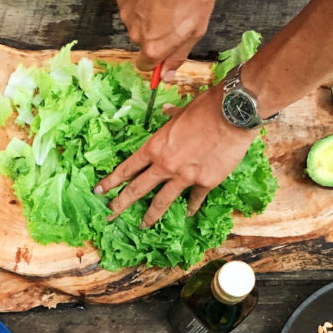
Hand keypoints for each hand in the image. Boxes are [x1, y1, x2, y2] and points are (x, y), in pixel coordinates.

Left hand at [95, 87, 255, 227]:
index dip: (111, 181)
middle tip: (110, 214)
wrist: (233, 114)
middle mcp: (165, 165)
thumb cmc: (205, 107)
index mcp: (155, 147)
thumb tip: (165, 113)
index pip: (127, 168)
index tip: (99, 191)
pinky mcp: (205, 182)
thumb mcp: (181, 111)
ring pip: (162, 201)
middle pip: (138, 189)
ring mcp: (185, 177)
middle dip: (121, 203)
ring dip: (151, 215)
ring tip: (143, 225)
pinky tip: (187, 213)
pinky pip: (194, 198)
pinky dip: (191, 206)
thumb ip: (170, 117)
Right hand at [115, 0, 214, 78]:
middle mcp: (135, 34)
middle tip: (173, 16)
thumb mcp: (196, 29)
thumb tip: (168, 75)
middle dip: (156, 33)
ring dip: (149, 15)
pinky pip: (131, 4)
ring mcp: (126, 14)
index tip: (165, 51)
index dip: (157, 59)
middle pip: (143, 42)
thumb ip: (178, 55)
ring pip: (137, 21)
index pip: (146, 66)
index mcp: (153, 47)